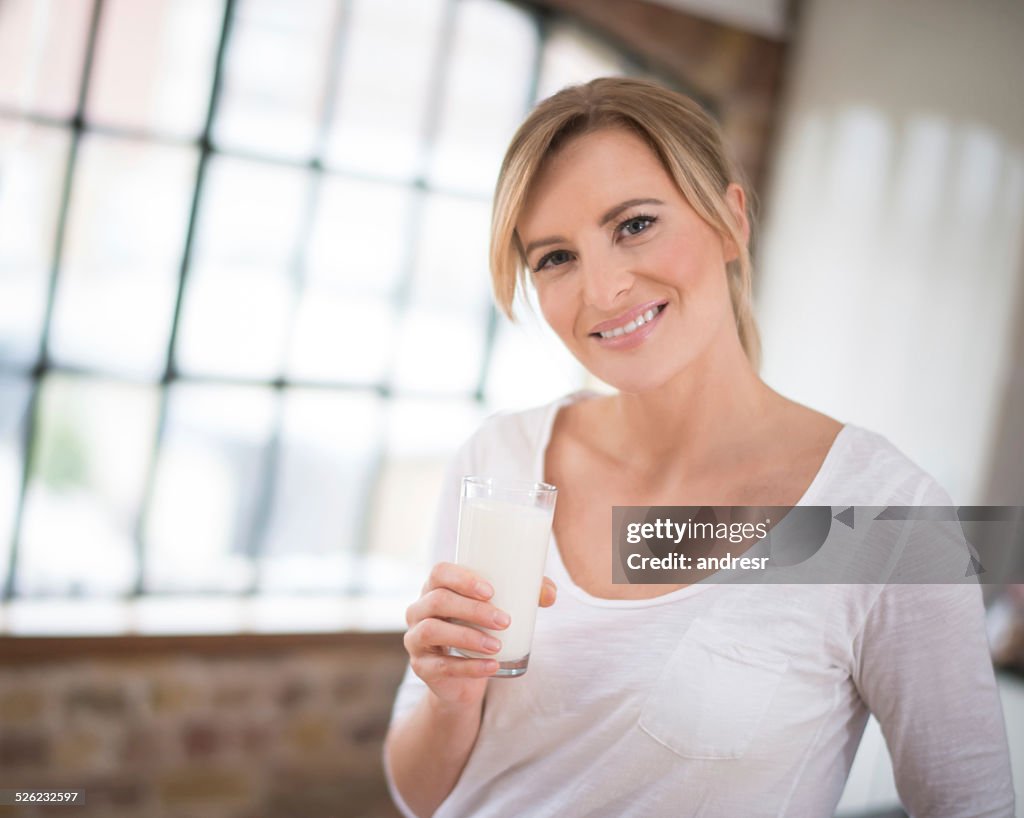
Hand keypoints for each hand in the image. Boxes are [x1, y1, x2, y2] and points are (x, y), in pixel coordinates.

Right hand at [403, 562, 556, 707]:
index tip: (491, 590)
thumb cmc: (481, 630)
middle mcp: (419, 609)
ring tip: (497, 645)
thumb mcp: (500, 609)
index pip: (439, 572)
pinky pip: (441, 666)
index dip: (462, 578)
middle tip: (505, 621)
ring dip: (468, 636)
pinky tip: (492, 666)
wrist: (463, 677)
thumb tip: (549, 594)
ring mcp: (416, 639)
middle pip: (438, 600)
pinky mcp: (421, 667)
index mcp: (436, 587)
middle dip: (473, 609)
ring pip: (432, 630)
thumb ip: (526, 595)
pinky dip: (469, 666)